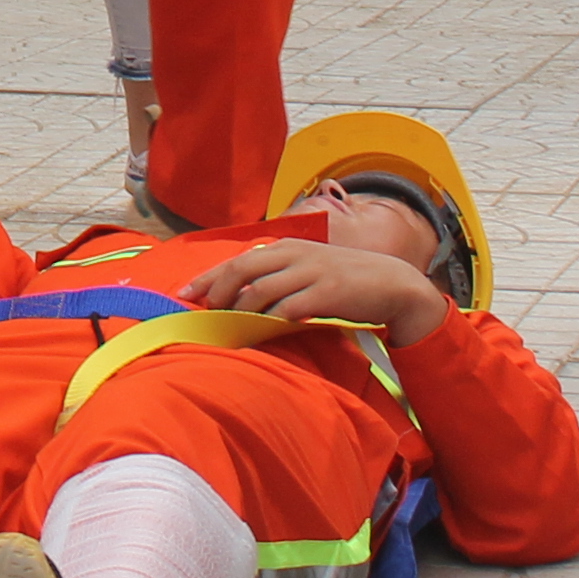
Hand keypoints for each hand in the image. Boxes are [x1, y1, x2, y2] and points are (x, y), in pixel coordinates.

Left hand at [186, 237, 454, 351]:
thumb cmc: (346, 280)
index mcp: (287, 247)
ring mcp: (311, 272)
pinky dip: (271, 319)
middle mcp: (295, 254)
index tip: (184, 293)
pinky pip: (289, 307)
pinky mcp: (327, 292)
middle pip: (242, 269)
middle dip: (217, 291)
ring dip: (240, 310)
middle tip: (204, 311)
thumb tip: (241, 294)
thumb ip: (279, 275)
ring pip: (261, 289)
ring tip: (229, 326)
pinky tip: (260, 330)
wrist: (393, 284)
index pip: (238, 259)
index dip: (208, 276)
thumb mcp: (309, 267)